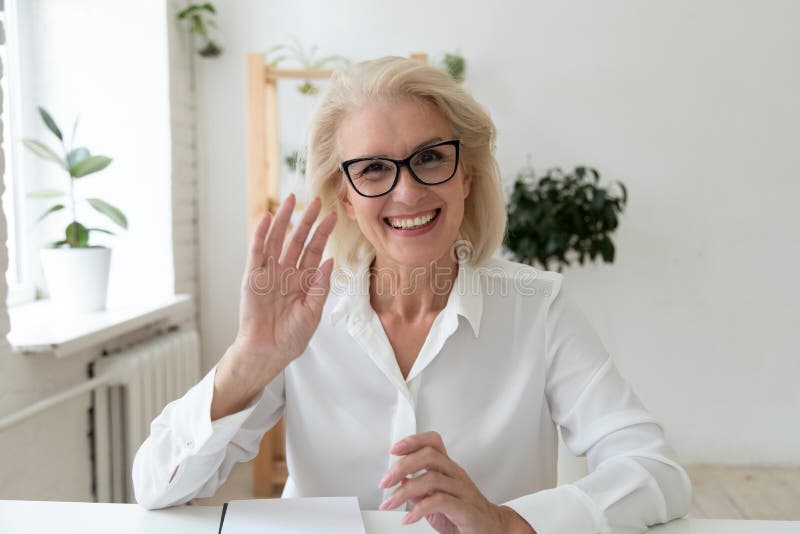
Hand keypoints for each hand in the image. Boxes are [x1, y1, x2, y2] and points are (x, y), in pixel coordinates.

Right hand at [212, 194, 336, 417]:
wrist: (268, 351)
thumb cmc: (291, 336)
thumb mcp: (313, 311)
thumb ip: (321, 286)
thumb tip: (330, 261)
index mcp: (303, 281)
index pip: (315, 251)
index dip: (323, 233)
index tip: (332, 216)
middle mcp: (286, 273)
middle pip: (297, 240)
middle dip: (306, 220)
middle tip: (315, 200)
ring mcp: (269, 273)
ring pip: (277, 240)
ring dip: (284, 220)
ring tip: (291, 200)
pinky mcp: (252, 277)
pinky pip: (257, 252)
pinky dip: (261, 235)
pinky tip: (267, 219)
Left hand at [378, 432, 535, 533]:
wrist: (490, 530)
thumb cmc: (463, 514)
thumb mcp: (435, 500)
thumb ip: (418, 490)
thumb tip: (399, 480)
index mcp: (448, 469)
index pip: (433, 443)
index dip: (413, 441)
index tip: (394, 450)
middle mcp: (455, 475)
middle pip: (429, 456)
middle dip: (402, 466)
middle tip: (385, 481)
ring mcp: (462, 490)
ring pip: (431, 478)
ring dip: (404, 491)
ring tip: (391, 503)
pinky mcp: (466, 509)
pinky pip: (440, 502)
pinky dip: (419, 509)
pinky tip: (408, 518)